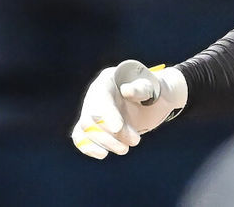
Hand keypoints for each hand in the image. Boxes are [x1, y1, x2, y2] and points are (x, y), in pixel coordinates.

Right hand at [71, 60, 187, 159]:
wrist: (151, 102)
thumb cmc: (152, 91)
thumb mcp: (151, 87)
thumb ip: (140, 88)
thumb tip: (126, 90)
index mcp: (108, 80)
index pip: (101, 98)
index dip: (107, 114)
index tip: (118, 128)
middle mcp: (95, 95)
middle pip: (92, 116)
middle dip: (110, 133)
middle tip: (135, 141)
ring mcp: (91, 111)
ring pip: (87, 130)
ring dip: (106, 142)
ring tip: (125, 149)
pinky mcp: (92, 127)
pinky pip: (81, 137)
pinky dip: (88, 147)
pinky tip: (102, 154)